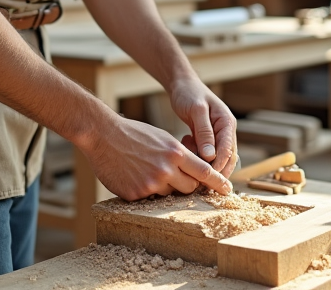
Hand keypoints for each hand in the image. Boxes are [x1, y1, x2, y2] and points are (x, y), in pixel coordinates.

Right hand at [81, 115, 231, 200]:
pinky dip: (146, 189)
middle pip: (190, 188)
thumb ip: (178, 156)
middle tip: (178, 178)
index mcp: (175, 153)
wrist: (102, 135)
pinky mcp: (136, 194)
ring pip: (169, 194)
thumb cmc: (133, 133)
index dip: (218, 183)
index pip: (205, 172)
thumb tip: (192, 172)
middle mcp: (166, 169)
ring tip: (147, 170)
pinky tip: (134, 175)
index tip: (228, 189)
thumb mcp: (162, 138)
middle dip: (189, 186)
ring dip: (164, 187)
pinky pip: (149, 198)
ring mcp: (151, 183)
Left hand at [169, 79, 237, 177]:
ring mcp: (217, 135)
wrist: (181, 84)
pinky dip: (197, 154)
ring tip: (189, 154)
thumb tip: (210, 156)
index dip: (220, 166)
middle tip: (200, 180)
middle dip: (215, 170)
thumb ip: (204, 132)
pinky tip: (186, 143)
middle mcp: (225, 131)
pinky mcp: (207, 138)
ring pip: (216, 158)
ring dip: (204, 162)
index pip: (228, 150)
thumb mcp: (197, 110)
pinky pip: (206, 153)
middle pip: (226, 158)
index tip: (208, 177)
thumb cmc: (189, 93)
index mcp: (227, 123)